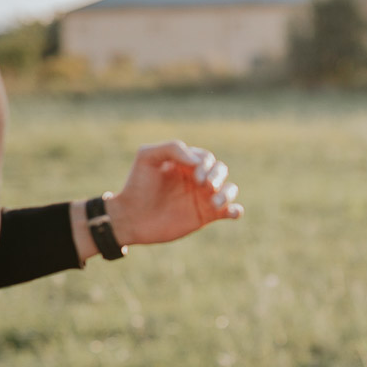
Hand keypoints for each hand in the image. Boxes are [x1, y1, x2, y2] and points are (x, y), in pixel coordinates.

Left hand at [106, 140, 241, 245]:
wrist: (130, 217)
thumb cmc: (137, 185)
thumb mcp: (148, 157)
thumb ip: (172, 148)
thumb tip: (198, 161)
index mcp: (185, 163)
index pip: (206, 158)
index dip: (204, 165)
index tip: (194, 176)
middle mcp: (196, 179)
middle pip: (221, 170)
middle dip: (217, 176)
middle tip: (205, 186)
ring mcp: (202, 198)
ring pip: (230, 189)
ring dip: (227, 193)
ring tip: (214, 203)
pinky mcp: (205, 216)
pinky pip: (230, 211)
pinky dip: (236, 210)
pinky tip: (232, 212)